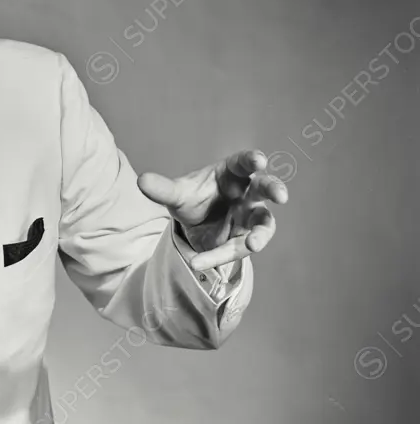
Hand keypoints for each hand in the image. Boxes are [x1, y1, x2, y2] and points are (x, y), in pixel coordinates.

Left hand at [136, 149, 287, 270]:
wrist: (192, 223)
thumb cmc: (191, 197)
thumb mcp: (176, 194)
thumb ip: (163, 189)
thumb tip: (141, 181)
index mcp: (231, 173)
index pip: (244, 163)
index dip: (252, 160)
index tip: (259, 160)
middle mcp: (246, 192)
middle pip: (266, 188)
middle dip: (274, 189)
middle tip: (280, 195)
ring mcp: (250, 216)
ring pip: (264, 223)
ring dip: (261, 234)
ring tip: (252, 244)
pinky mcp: (245, 238)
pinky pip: (239, 247)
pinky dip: (220, 256)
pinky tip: (199, 263)